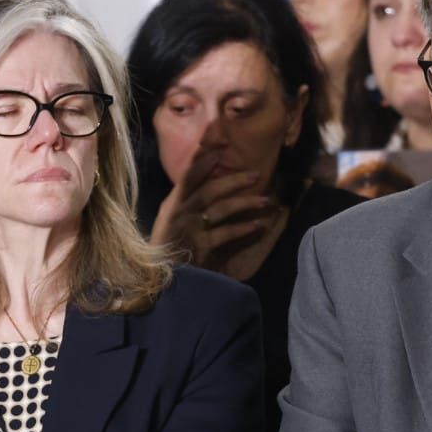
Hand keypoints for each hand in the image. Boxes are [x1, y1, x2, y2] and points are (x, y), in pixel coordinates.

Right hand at [149, 146, 275, 267]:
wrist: (165, 280)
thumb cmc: (175, 249)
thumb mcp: (176, 223)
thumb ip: (189, 204)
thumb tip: (210, 184)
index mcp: (174, 205)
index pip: (188, 178)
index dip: (203, 163)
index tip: (220, 151)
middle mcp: (180, 214)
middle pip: (209, 190)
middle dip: (234, 180)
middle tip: (256, 174)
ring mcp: (189, 230)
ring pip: (219, 208)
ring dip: (245, 202)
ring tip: (266, 200)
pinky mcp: (199, 246)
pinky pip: (225, 233)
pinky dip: (243, 228)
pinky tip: (259, 225)